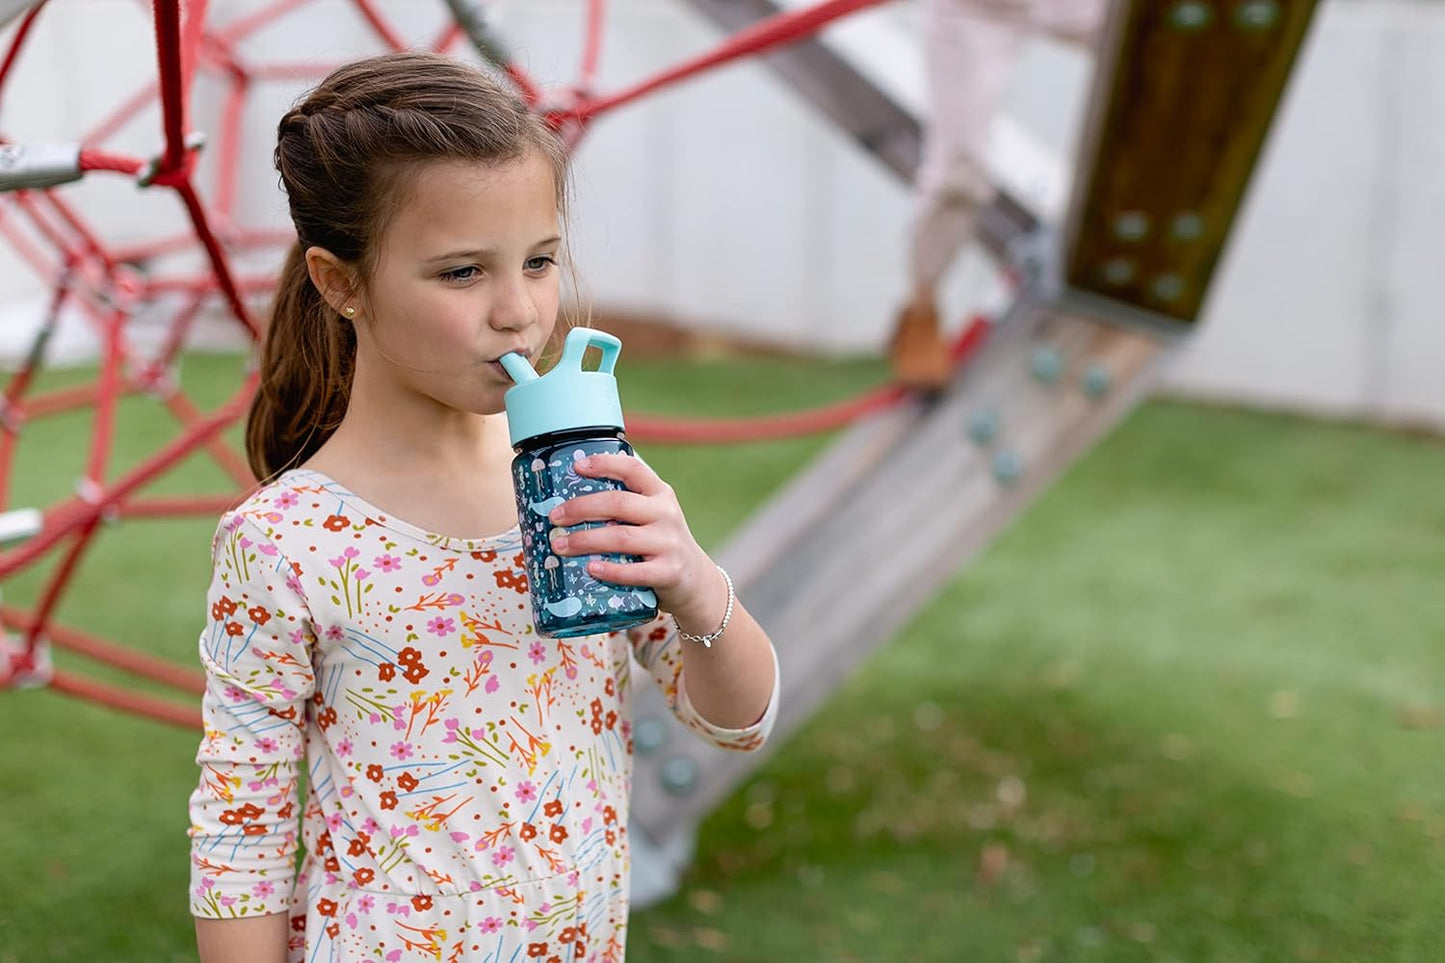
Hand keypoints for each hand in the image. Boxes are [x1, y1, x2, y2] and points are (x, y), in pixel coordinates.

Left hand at [546, 452, 725, 628]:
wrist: (695, 579)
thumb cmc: (660, 543)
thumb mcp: (652, 516)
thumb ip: (624, 505)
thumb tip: (568, 503)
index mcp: (660, 493)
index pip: (633, 469)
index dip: (604, 464)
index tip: (576, 466)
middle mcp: (666, 514)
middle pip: (618, 503)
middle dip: (581, 508)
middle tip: (555, 517)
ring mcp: (669, 543)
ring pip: (621, 537)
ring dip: (585, 540)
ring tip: (560, 545)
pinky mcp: (669, 571)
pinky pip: (635, 571)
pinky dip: (610, 570)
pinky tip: (590, 568)